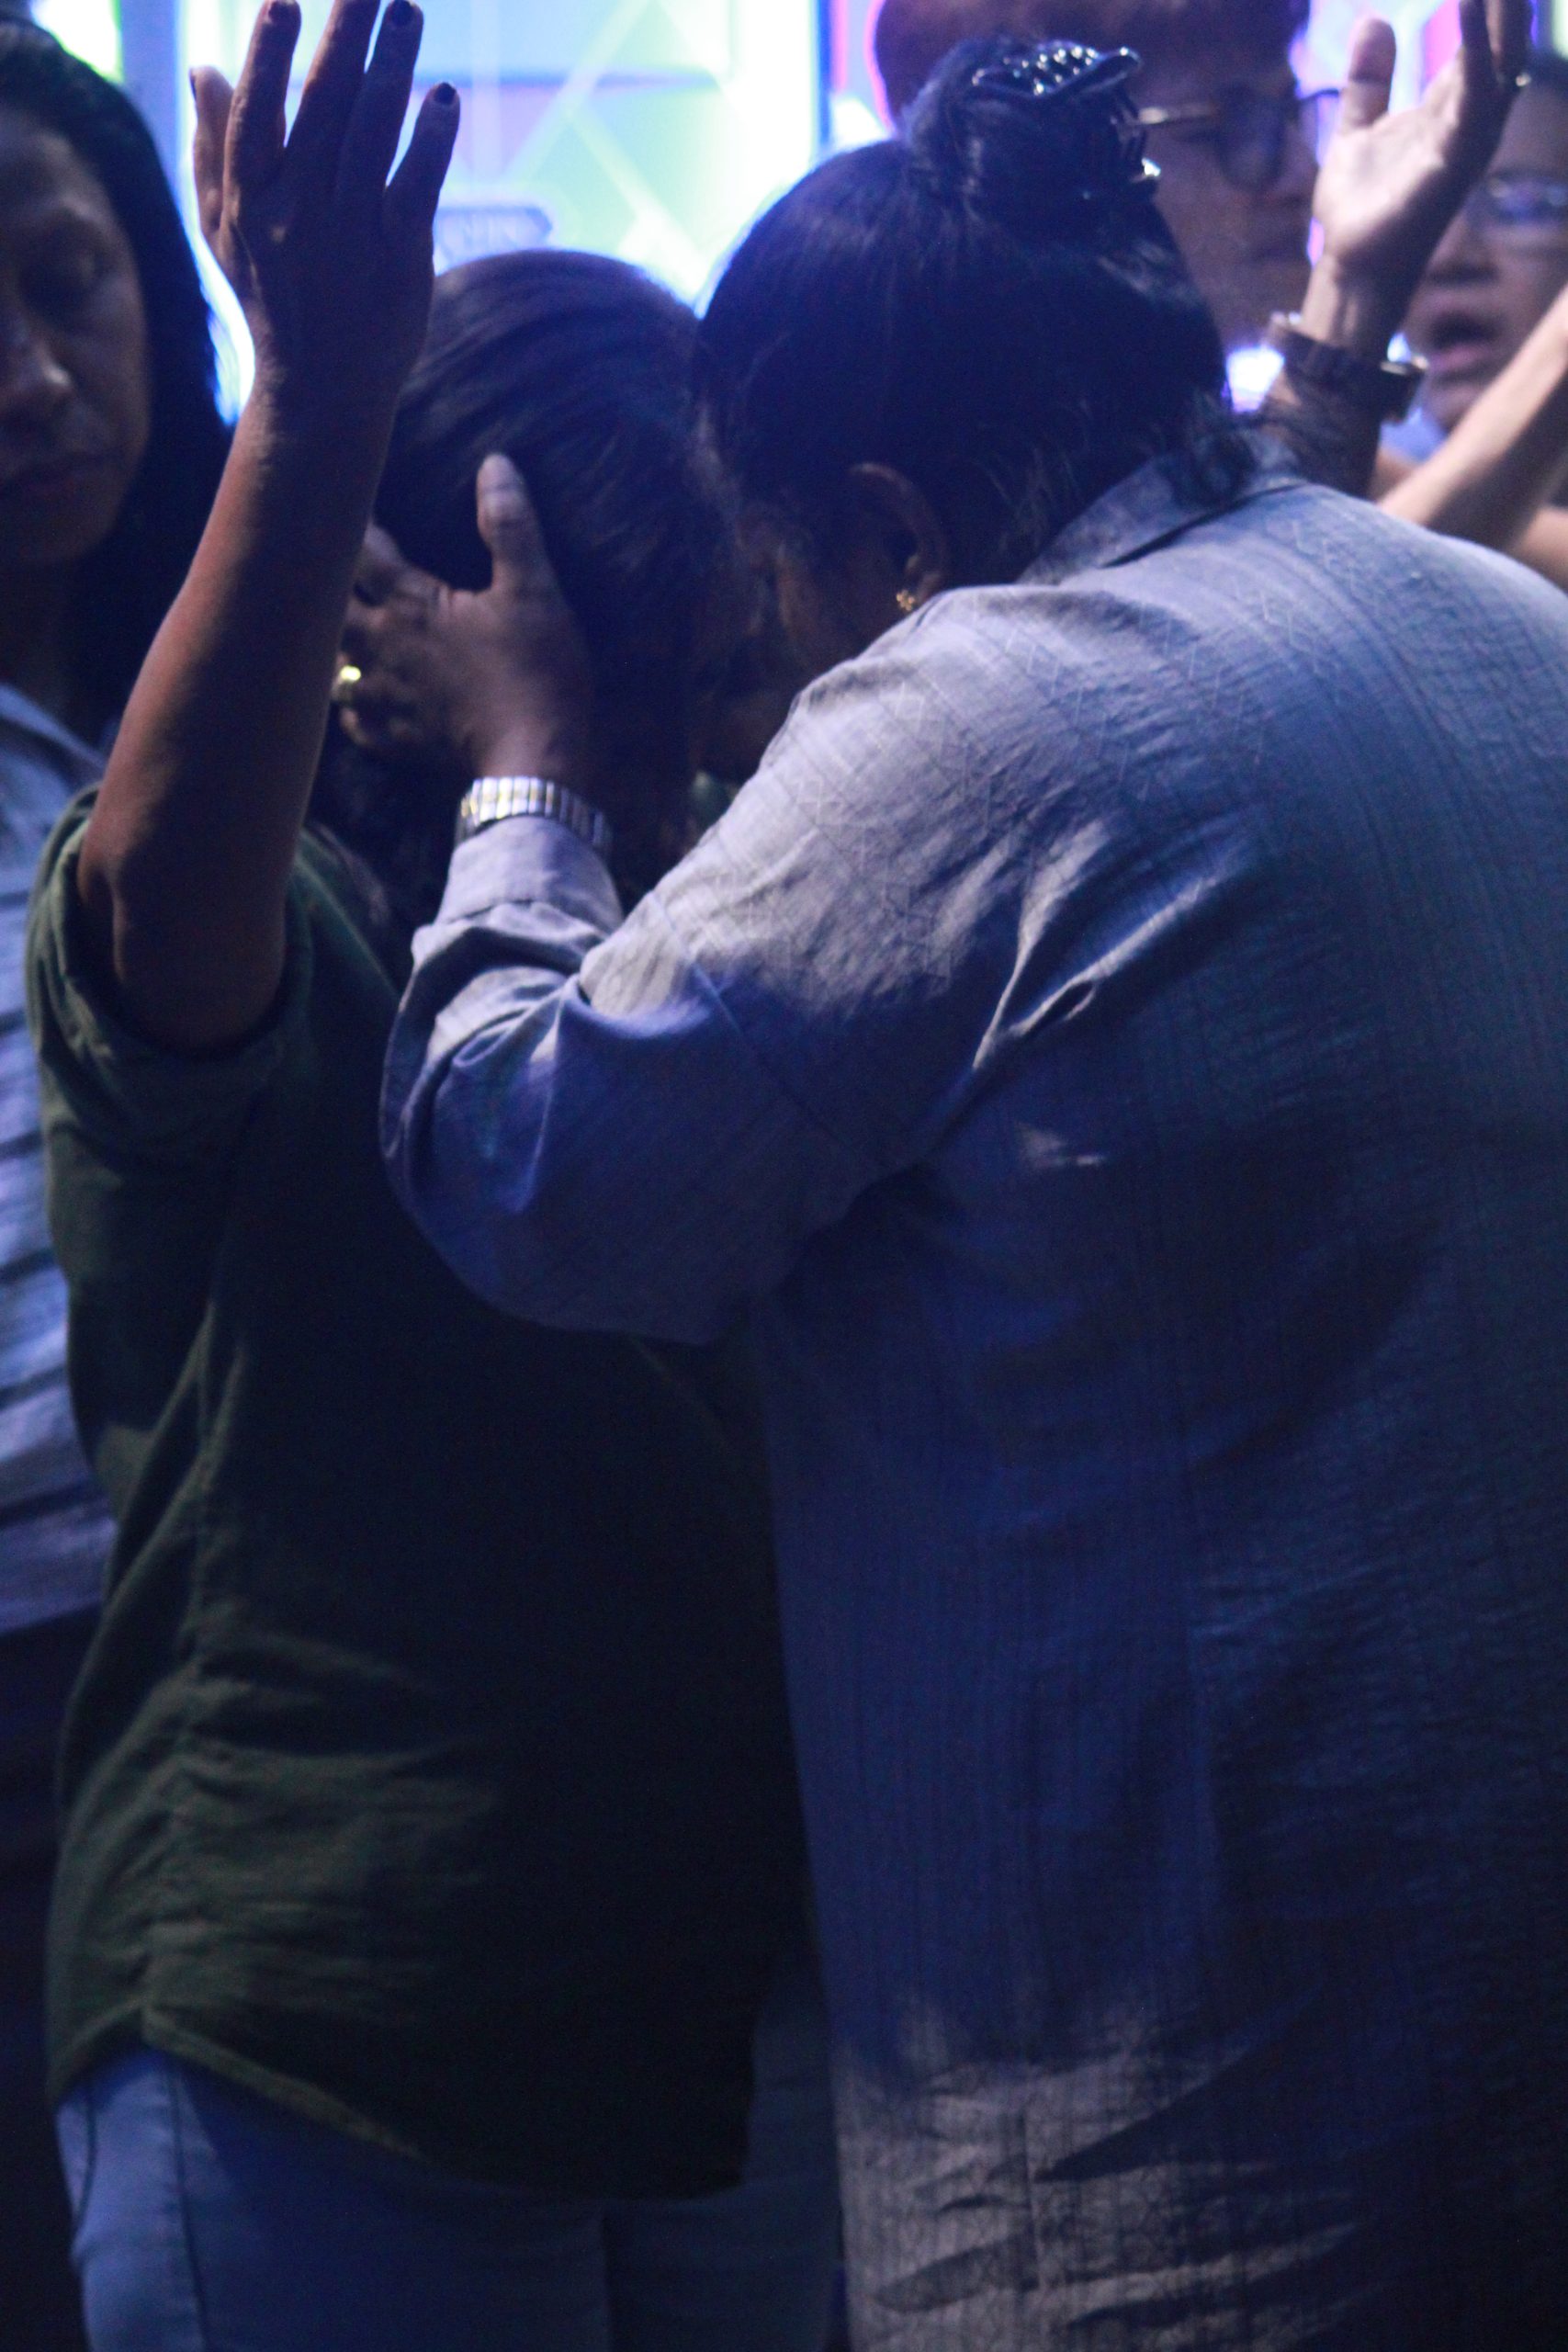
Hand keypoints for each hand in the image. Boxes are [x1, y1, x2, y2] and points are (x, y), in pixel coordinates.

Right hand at [191, 0, 458, 425]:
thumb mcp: (224, 229)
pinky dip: (430, 140)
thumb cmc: (272, 299)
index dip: (269, 55)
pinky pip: (417, 187)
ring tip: (407, 11)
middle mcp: (296, 211)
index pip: (257, 114)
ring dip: (392, 66)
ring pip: (371, 133)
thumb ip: (214, 148)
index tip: (284, 0)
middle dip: (344, 36)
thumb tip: (205, 65)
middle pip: (322, 107)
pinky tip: (443, 98)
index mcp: (249, 198)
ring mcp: (349, 234)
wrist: (322, 391)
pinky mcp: (399, 259)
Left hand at [339, 455, 598, 790]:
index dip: (352, 524)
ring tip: (336, 637)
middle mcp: (387, 649)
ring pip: (336, 671)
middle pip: (332, 612)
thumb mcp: (535, 591)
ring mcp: (391, 699)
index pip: (363, 553)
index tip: (339, 500)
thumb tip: (496, 465)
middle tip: (319, 569)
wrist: (536, 761)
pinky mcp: (404, 741)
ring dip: (333, 652)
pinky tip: (355, 705)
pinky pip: (359, 727)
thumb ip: (510, 527)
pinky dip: (352, 713)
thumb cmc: (537, 672)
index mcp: (413, 606)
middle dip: (325, 588)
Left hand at [1308, 0, 1528, 347]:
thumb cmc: (1361, 208)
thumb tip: (1373, 20)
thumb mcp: (1357, 127)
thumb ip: (1370, 79)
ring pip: (1505, 55)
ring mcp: (1470, 135)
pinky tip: (1470, 0)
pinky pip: (1476, 88)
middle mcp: (1471, 116)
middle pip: (1506, 39)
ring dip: (1507, 8)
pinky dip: (1476, 44)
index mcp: (1450, 106)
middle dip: (1511, 0)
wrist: (1351, 265)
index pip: (1481, 35)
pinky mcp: (1458, 154)